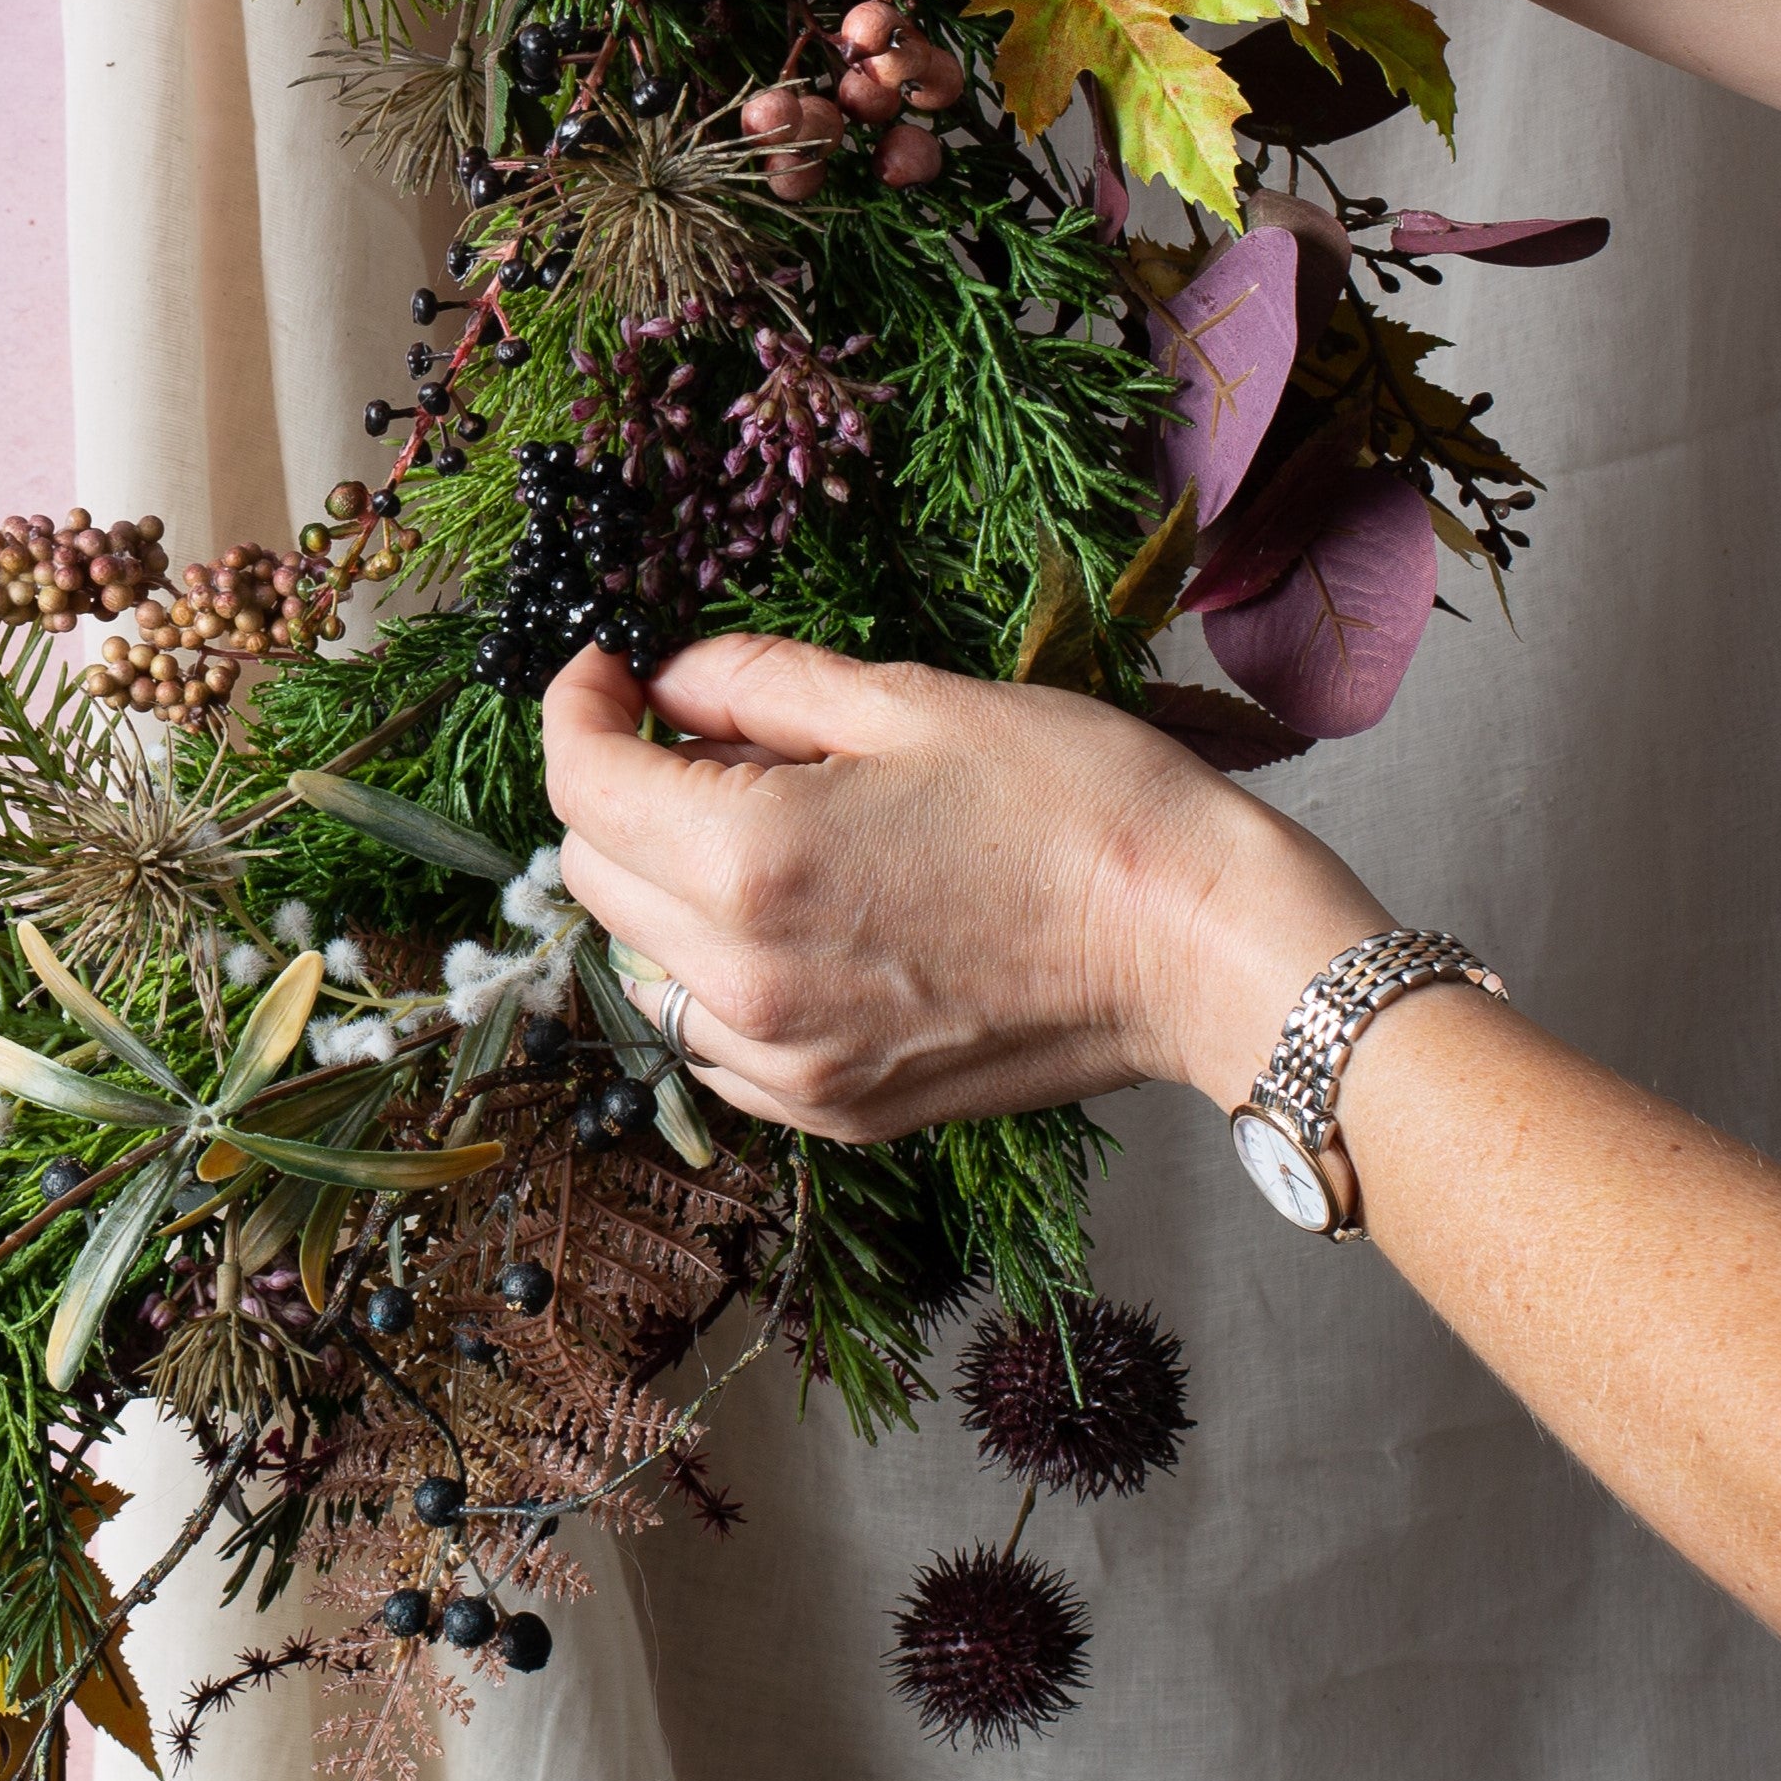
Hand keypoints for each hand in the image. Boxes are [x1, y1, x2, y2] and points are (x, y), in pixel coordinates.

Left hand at [537, 635, 1378, 1136]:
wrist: (1203, 948)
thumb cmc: (1076, 805)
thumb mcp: (906, 701)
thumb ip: (755, 683)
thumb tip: (663, 680)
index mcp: (748, 862)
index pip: (579, 785)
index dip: (577, 707)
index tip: (610, 669)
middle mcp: (741, 980)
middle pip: (592, 873)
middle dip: (621, 791)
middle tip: (706, 738)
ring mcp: (783, 1061)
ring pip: (641, 961)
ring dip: (664, 886)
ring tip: (763, 830)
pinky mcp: (828, 1110)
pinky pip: (708, 1037)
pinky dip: (714, 973)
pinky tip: (795, 921)